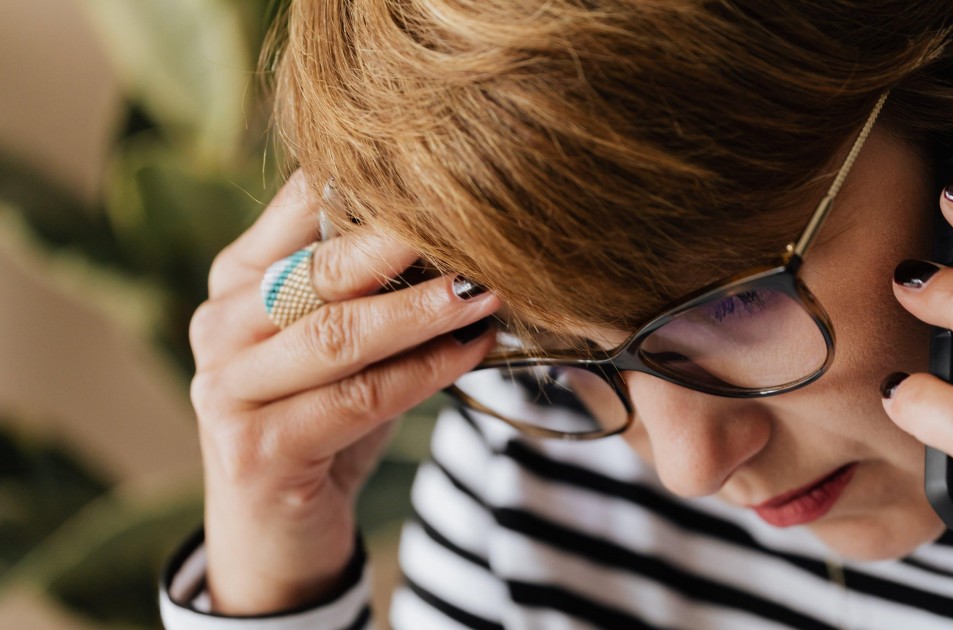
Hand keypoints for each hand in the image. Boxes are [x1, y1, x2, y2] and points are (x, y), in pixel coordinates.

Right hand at [190, 171, 498, 613]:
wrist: (276, 532)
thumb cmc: (322, 419)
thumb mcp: (342, 343)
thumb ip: (372, 289)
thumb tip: (465, 232)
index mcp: (236, 279)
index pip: (298, 206)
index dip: (369, 182)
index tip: (444, 167)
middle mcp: (220, 324)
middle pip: (320, 268)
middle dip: (401, 242)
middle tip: (474, 221)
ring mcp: (227, 388)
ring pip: (338, 334)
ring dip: (421, 311)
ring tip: (484, 291)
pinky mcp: (254, 448)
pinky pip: (356, 399)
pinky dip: (421, 373)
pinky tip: (470, 353)